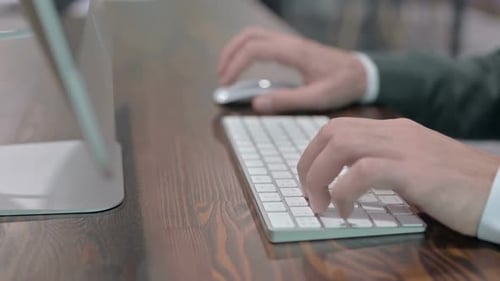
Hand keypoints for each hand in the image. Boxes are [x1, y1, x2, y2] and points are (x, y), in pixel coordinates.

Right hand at [218, 27, 366, 112]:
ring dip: (237, 50)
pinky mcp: (292, 48)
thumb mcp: (317, 97)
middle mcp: (290, 43)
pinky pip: (263, 42)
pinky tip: (246, 69)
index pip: (253, 49)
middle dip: (230, 54)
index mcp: (294, 52)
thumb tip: (256, 103)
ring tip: (228, 72)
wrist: (363, 73)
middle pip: (249, 35)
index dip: (234, 64)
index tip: (226, 84)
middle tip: (222, 77)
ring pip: (254, 35)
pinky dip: (247, 52)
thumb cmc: (343, 84)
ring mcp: (290, 43)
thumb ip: (287, 101)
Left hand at [298, 117, 499, 235]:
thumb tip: (346, 181)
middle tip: (308, 194)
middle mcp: (395, 133)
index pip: (339, 128)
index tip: (309, 179)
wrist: (499, 190)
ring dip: (319, 177)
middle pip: (332, 132)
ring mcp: (404, 148)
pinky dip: (344, 191)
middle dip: (309, 163)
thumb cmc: (457, 186)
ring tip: (320, 204)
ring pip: (341, 145)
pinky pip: (364, 172)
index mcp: (393, 130)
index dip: (315, 152)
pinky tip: (345, 211)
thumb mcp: (413, 167)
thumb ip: (383, 166)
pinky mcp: (414, 170)